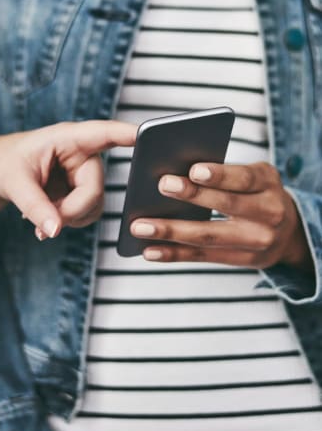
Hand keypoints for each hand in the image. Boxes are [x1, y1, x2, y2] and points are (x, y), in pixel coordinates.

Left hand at [0, 120, 136, 239]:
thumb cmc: (4, 164)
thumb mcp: (13, 183)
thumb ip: (34, 206)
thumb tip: (55, 231)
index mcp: (69, 138)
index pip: (104, 134)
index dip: (128, 135)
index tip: (149, 134)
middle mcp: (84, 154)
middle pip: (94, 190)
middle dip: (69, 211)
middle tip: (42, 222)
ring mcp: (86, 174)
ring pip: (93, 207)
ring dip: (67, 218)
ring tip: (39, 216)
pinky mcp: (84, 191)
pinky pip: (87, 214)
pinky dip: (67, 222)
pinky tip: (47, 219)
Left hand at [131, 161, 312, 271]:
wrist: (290, 231)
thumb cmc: (256, 192)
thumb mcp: (253, 175)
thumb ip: (223, 172)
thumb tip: (175, 171)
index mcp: (268, 182)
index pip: (244, 178)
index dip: (219, 175)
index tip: (194, 169)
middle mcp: (269, 212)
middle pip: (226, 205)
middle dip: (192, 196)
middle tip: (161, 185)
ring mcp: (258, 240)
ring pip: (209, 236)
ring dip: (171, 231)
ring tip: (140, 226)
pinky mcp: (244, 260)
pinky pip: (203, 257)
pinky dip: (173, 254)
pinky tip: (149, 250)